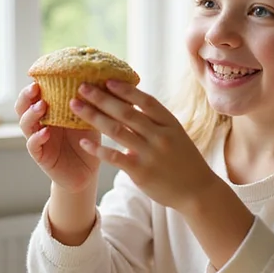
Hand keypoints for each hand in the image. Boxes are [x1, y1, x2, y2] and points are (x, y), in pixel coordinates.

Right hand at [15, 83, 101, 193]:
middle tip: (35, 88)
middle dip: (26, 96)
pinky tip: (46, 132)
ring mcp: (37, 139)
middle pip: (22, 107)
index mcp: (48, 112)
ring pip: (25, 124)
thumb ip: (86, 103)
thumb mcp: (87, 119)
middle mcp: (39, 124)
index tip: (42, 75)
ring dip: (31, 114)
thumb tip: (96, 79)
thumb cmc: (86, 142)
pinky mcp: (40, 156)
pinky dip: (38, 137)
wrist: (86, 172)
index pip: (34, 95)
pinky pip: (33, 145)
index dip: (34, 85)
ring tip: (41, 106)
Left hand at [69, 80, 218, 211]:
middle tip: (82, 87)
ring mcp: (150, 154)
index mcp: (170, 124)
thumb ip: (154, 123)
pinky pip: (114, 157)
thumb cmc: (184, 161)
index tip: (106, 80)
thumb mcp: (175, 136)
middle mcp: (160, 136)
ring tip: (75, 106)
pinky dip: (97, 149)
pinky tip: (83, 141)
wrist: (197, 192)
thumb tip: (128, 106)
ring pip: (116, 130)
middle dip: (101, 98)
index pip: (145, 100)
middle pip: (126, 112)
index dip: (125, 89)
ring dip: (93, 116)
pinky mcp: (141, 172)